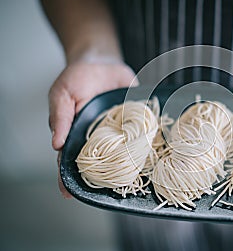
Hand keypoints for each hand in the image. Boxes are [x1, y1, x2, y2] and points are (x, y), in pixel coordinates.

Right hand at [49, 60, 136, 197]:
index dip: (68, 177)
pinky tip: (153, 156)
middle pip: (99, 162)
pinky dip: (147, 143)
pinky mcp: (134, 122)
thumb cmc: (78, 79)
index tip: (69, 194)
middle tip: (109, 193)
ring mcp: (117, 131)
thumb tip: (56, 144)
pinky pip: (140, 134)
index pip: (70, 160)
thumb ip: (60, 117)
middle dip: (103, 177)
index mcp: (76, 134)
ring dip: (128, 165)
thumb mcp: (62, 94)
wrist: (102, 62)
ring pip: (122, 152)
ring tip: (133, 182)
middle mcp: (97, 137)